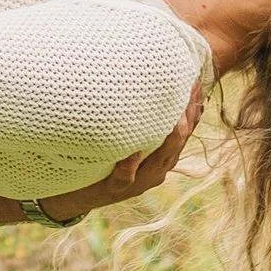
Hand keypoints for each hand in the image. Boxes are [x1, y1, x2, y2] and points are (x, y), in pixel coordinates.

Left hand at [32, 71, 205, 224]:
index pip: (186, 127)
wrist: (77, 192)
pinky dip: (130, 163)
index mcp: (164, 154)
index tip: (193, 79)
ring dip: (168, 137)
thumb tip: (146, 78)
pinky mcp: (118, 189)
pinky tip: (131, 150)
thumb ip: (140, 114)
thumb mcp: (127, 134)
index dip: (193, 105)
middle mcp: (158, 168)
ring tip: (173, 117)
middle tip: (187, 87)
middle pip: (180, 139)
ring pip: (162, 158)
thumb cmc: (103, 156)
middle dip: (186, 114)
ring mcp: (141, 181)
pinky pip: (127, 176)